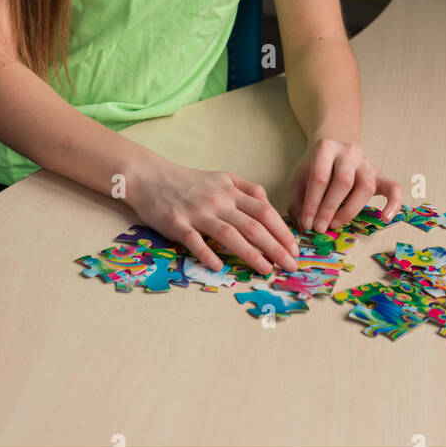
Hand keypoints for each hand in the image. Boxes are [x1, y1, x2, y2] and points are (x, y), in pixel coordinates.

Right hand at [127, 154, 299, 276]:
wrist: (151, 177)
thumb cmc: (189, 181)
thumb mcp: (222, 178)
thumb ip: (246, 190)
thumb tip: (269, 206)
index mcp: (231, 189)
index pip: (264, 210)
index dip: (282, 230)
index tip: (295, 247)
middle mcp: (218, 200)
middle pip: (253, 225)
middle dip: (276, 246)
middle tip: (291, 265)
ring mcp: (198, 212)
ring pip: (230, 234)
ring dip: (251, 254)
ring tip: (267, 270)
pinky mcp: (177, 223)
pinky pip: (195, 240)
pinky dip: (208, 253)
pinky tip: (219, 267)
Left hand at [286, 138, 403, 233]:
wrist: (332, 150)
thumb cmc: (314, 168)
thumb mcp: (299, 178)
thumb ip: (298, 200)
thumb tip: (304, 225)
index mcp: (326, 148)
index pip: (320, 177)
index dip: (312, 203)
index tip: (307, 223)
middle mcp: (349, 152)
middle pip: (343, 181)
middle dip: (330, 208)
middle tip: (320, 227)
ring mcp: (366, 163)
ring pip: (365, 187)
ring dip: (350, 210)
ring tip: (336, 224)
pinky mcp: (379, 175)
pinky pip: (393, 188)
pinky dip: (393, 203)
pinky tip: (386, 218)